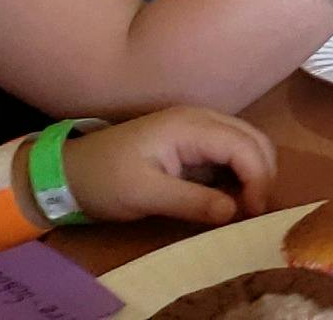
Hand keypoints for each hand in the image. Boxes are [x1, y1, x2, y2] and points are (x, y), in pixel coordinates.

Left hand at [59, 107, 272, 227]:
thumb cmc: (105, 180)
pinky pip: (230, 151)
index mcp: (190, 126)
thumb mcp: (144, 195)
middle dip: (263, 174)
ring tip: (247, 206)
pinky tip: (233, 195)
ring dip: (255, 172)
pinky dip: (241, 172)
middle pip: (254, 139)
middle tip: (255, 212)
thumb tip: (235, 212)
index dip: (258, 179)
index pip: (244, 146)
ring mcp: (197, 128)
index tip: (254, 213)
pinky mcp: (192, 141)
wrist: (69, 171)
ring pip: (247, 143)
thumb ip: (192, 202)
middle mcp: (200, 119)